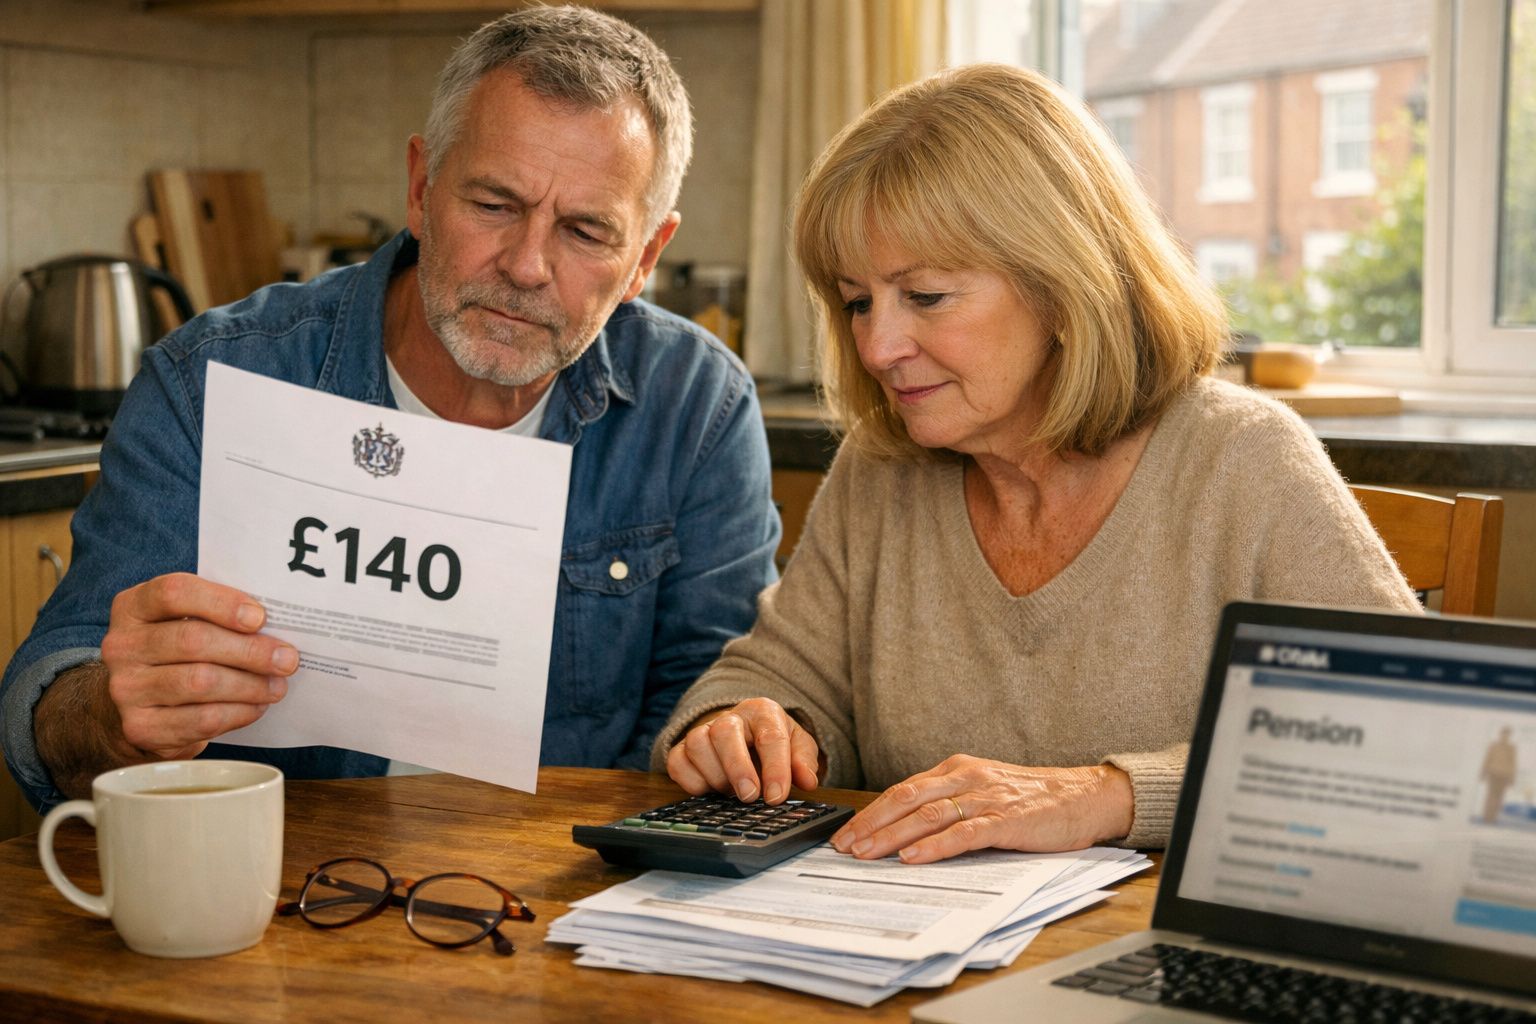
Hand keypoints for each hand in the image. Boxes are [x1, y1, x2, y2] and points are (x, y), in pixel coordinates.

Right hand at [99, 573, 297, 758]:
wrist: (143, 705)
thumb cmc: (180, 652)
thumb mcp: (190, 622)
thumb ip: (222, 615)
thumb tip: (281, 624)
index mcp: (134, 606)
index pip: (174, 593)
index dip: (221, 603)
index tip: (260, 618)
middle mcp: (122, 645)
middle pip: (192, 641)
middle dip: (250, 651)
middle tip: (287, 659)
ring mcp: (126, 688)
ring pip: (200, 682)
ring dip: (249, 685)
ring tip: (278, 686)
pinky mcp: (140, 727)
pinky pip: (201, 719)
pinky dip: (239, 713)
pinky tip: (257, 706)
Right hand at [665, 697, 821, 804]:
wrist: (746, 733)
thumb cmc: (772, 740)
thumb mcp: (797, 746)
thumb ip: (804, 761)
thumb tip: (807, 780)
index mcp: (763, 712)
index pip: (770, 736)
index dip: (775, 768)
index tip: (776, 796)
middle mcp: (731, 717)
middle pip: (725, 732)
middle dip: (738, 767)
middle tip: (750, 796)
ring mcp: (703, 731)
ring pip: (697, 744)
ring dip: (715, 775)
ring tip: (731, 792)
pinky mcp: (683, 749)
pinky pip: (678, 762)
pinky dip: (692, 781)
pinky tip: (710, 791)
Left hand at [830, 755, 1133, 863]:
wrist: (1086, 795)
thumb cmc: (1033, 798)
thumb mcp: (984, 790)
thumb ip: (950, 802)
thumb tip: (906, 829)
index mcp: (957, 769)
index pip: (904, 790)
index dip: (872, 812)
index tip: (847, 833)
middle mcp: (967, 778)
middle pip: (907, 799)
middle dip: (872, 824)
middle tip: (845, 847)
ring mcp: (986, 798)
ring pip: (929, 815)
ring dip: (893, 836)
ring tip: (867, 854)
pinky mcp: (1007, 820)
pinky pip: (964, 833)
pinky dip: (935, 845)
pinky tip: (914, 857)